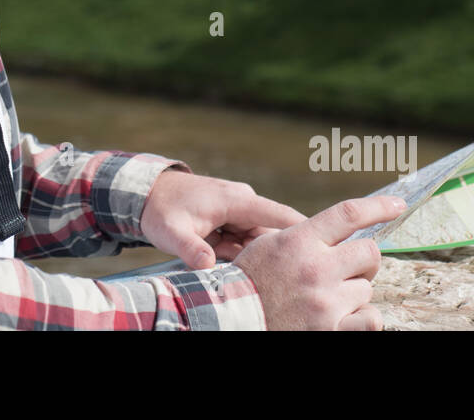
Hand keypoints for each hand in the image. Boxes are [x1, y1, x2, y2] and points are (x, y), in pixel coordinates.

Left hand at [139, 169, 306, 269]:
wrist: (145, 193)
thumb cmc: (160, 209)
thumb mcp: (171, 231)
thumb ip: (190, 249)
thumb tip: (207, 267)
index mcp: (238, 200)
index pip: (283, 216)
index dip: (307, 233)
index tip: (328, 250)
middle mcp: (243, 203)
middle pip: (274, 234)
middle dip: (278, 257)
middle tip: (283, 280)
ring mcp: (238, 212)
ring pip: (259, 241)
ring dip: (254, 259)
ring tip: (247, 272)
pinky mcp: (230, 221)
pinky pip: (245, 242)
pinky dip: (240, 256)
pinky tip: (228, 264)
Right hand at [232, 195, 404, 329]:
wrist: (232, 318)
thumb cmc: (250, 280)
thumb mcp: (269, 244)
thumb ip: (305, 235)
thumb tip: (340, 227)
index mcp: (300, 241)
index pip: (348, 214)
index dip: (379, 206)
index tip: (397, 205)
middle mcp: (316, 268)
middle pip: (369, 252)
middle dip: (363, 260)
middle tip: (349, 268)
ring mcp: (326, 301)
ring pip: (367, 288)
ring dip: (354, 292)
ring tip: (328, 297)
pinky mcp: (331, 329)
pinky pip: (371, 319)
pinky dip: (363, 318)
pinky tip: (345, 316)